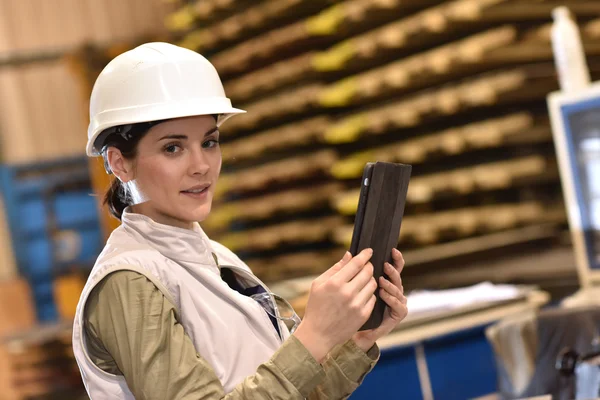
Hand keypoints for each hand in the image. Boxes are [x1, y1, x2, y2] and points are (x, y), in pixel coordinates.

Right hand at [293, 248, 377, 362]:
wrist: (318, 333)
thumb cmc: (316, 306)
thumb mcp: (318, 284)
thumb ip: (335, 268)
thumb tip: (349, 255)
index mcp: (335, 283)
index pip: (356, 263)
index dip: (365, 255)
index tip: (369, 251)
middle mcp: (347, 293)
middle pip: (367, 272)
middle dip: (368, 266)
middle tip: (366, 265)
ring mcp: (356, 305)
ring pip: (372, 284)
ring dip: (370, 279)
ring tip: (363, 280)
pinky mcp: (363, 315)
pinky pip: (373, 298)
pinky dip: (369, 294)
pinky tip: (362, 294)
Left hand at [352, 248, 407, 352]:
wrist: (359, 332)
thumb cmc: (354, 308)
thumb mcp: (350, 287)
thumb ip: (352, 271)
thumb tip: (349, 253)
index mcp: (386, 281)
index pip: (394, 267)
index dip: (395, 259)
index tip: (392, 250)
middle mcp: (394, 290)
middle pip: (398, 276)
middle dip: (393, 270)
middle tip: (385, 265)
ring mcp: (398, 302)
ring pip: (398, 289)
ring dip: (390, 284)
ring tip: (381, 280)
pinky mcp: (398, 314)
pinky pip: (399, 305)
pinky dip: (391, 299)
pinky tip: (383, 294)